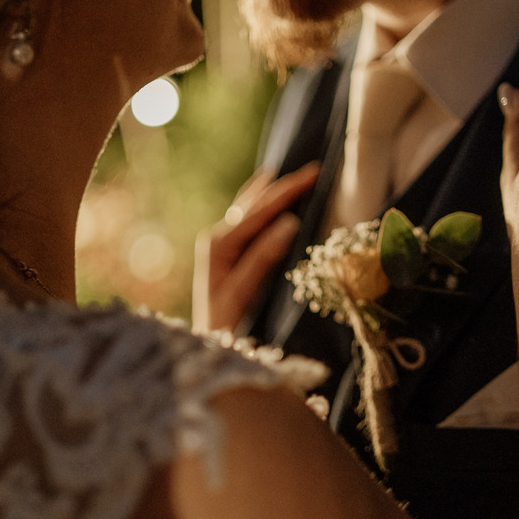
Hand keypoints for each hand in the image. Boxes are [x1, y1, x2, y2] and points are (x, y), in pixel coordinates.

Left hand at [193, 162, 319, 331]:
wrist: (205, 348)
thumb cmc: (224, 325)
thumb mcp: (242, 292)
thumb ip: (262, 257)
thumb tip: (288, 222)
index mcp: (219, 244)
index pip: (259, 211)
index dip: (287, 192)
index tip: (313, 175)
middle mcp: (216, 238)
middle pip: (253, 205)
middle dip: (282, 187)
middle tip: (313, 169)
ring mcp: (218, 245)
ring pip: (247, 208)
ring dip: (269, 191)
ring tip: (285, 173)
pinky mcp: (225, 254)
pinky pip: (245, 219)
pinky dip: (257, 203)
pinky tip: (262, 192)